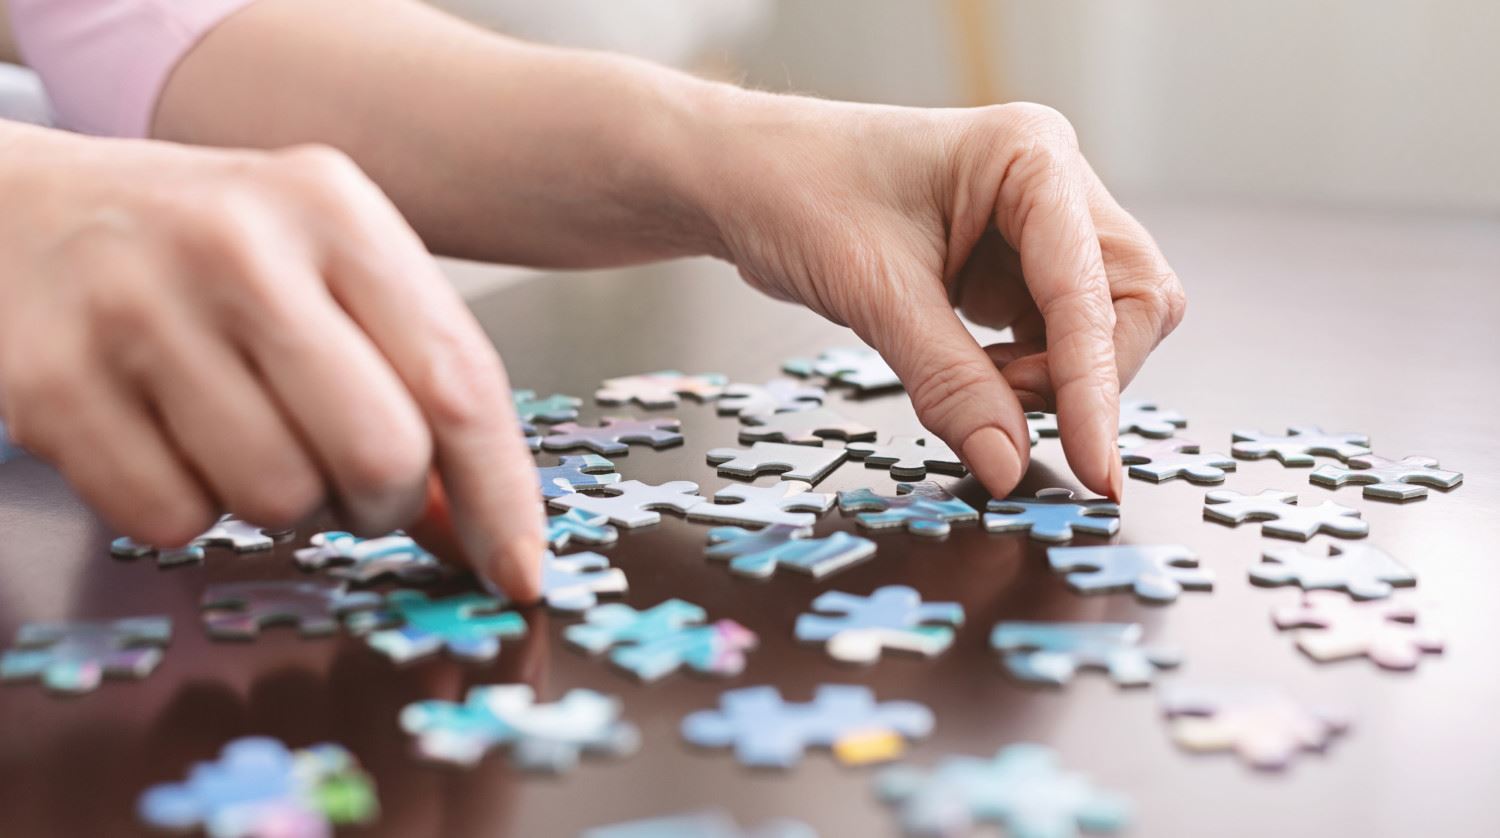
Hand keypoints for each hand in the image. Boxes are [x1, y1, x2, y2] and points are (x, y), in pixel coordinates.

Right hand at [0, 129, 542, 596]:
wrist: (21, 210)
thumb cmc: (207, 251)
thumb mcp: (328, 272)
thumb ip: (413, 379)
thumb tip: (477, 528)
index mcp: (332, 209)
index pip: (457, 382)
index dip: (500, 496)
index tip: (518, 570)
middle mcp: (238, 246)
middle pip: (377, 456)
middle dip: (380, 504)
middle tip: (350, 484)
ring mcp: (136, 310)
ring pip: (277, 501)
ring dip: (284, 506)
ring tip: (250, 438)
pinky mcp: (51, 383)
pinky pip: (172, 521)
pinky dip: (188, 509)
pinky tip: (170, 440)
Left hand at [696, 96, 1185, 499]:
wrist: (743, 178)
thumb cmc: (795, 192)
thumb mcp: (872, 292)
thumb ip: (948, 382)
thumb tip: (1007, 465)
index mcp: (1031, 157)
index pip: (1092, 290)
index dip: (1095, 387)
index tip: (1093, 468)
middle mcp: (1052, 185)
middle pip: (1131, 303)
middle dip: (1083, 375)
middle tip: (1005, 410)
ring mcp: (1038, 228)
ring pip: (1102, 327)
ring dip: (1054, 380)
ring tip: (972, 385)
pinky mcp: (1015, 268)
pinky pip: (1057, 339)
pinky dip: (1027, 377)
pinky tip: (973, 377)